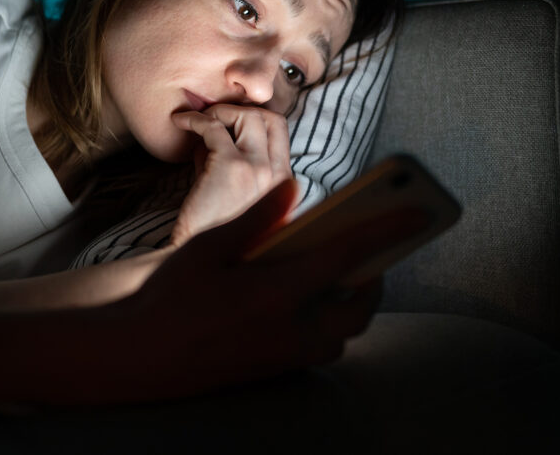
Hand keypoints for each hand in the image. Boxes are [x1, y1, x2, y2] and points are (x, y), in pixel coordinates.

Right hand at [109, 178, 394, 400]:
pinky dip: (328, 326)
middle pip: (358, 305)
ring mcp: (283, 355)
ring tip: (341, 277)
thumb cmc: (168, 298)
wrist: (139, 357)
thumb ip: (257, 220)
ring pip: (343, 334)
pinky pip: (320, 348)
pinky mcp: (274, 369)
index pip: (346, 255)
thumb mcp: (206, 248)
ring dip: (351, 305)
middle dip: (375, 278)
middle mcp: (289, 329)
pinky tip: (305, 305)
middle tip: (372, 253)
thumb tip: (293, 189)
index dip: (388, 230)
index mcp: (275, 291)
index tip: (420, 213)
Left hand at [170, 104, 293, 244]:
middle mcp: (279, 176)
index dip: (253, 122)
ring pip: (249, 116)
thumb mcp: (233, 195)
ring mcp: (259, 171)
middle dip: (242, 111)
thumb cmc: (210, 230)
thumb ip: (232, 163)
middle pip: (272, 118)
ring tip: (196, 121)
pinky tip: (180, 123)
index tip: (227, 125)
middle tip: (214, 118)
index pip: (281, 133)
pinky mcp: (231, 168)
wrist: (198, 263)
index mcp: (284, 185)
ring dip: (220, 111)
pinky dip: (195, 119)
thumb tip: (213, 133)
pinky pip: (214, 127)